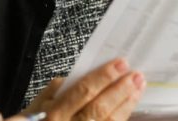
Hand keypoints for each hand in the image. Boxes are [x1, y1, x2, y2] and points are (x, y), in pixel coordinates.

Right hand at [22, 58, 144, 120]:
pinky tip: (129, 107)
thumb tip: (86, 75)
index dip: (104, 77)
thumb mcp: (39, 103)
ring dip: (126, 104)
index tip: (121, 63)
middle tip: (136, 75)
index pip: (82, 91)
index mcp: (53, 114)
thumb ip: (61, 88)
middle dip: (120, 90)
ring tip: (138, 88)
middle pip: (99, 109)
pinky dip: (121, 118)